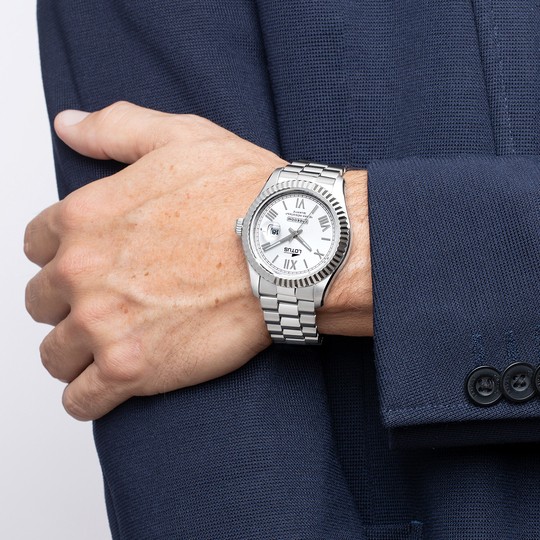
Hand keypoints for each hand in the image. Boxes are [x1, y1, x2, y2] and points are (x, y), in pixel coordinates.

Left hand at [24, 101, 282, 419]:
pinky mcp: (132, 370)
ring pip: (55, 353)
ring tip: (107, 346)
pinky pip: (81, 399)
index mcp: (86, 217)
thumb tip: (68, 126)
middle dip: (67, 304)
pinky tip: (107, 387)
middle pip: (42, 302)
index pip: (37, 246)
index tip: (88, 267)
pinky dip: (88, 397)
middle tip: (106, 305)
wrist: (290, 251)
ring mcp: (104, 325)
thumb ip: (115, 129)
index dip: (61, 256)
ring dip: (75, 351)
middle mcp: (83, 273)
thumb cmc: (246, 196)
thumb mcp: (180, 138)